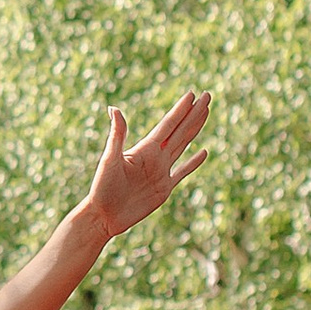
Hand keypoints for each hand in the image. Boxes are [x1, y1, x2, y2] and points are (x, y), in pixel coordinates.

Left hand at [81, 90, 209, 244]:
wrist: (104, 216)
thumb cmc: (102, 187)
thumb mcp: (110, 159)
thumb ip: (117, 135)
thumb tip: (114, 108)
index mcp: (145, 148)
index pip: (168, 124)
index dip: (181, 109)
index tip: (193, 94)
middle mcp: (155, 157)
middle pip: (180, 130)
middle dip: (194, 113)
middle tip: (208, 95)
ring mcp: (161, 172)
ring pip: (183, 145)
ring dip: (195, 129)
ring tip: (205, 113)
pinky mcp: (164, 189)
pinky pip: (183, 172)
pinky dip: (194, 162)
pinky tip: (204, 152)